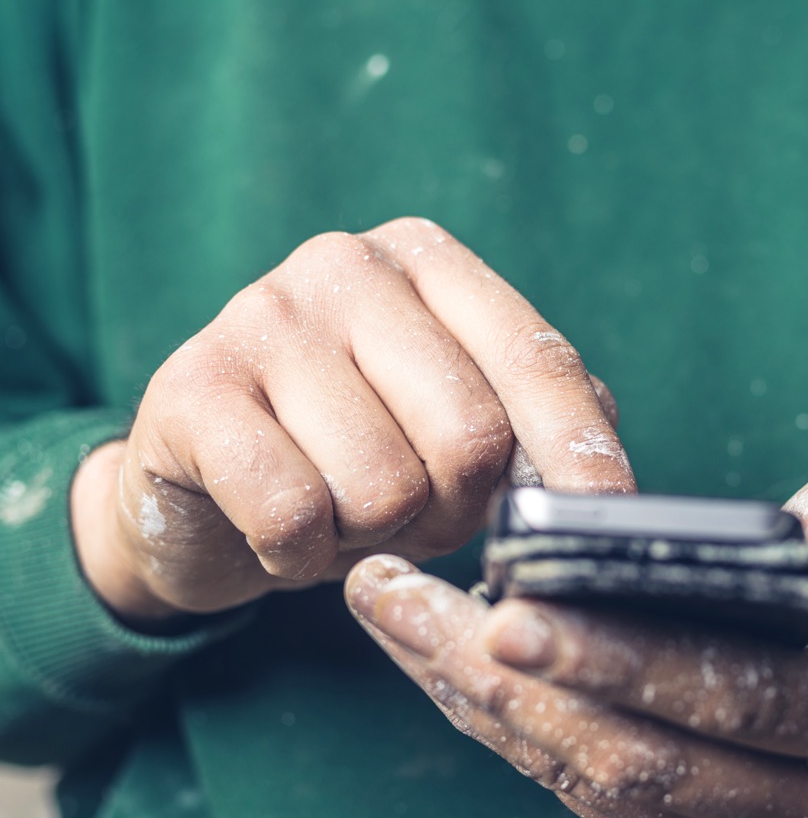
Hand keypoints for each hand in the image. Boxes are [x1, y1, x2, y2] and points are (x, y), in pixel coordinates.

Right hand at [71, 218, 634, 620]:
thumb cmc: (354, 458)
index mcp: (429, 263)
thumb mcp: (455, 432)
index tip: (606, 525)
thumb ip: (535, 427)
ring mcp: (263, 316)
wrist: (206, 494)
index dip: (580, 457)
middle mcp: (348, 265)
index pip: (537, 363)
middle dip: (454, 510)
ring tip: (339, 510)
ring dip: (373, 536)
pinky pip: (296, 514)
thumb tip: (605, 484)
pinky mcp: (191, 388)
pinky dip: (302, 554)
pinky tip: (283, 531)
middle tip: (412, 513)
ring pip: (385, 486)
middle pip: (471, 434)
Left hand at [345, 459, 807, 817]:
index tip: (509, 612)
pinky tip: (426, 650)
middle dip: (511, 687)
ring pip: (584, 778)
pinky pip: (570, 780)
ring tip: (388, 611)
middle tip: (406, 608)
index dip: (621, 662)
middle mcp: (799, 811)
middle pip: (633, 759)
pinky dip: (491, 718)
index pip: (730, 700)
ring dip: (473, 701)